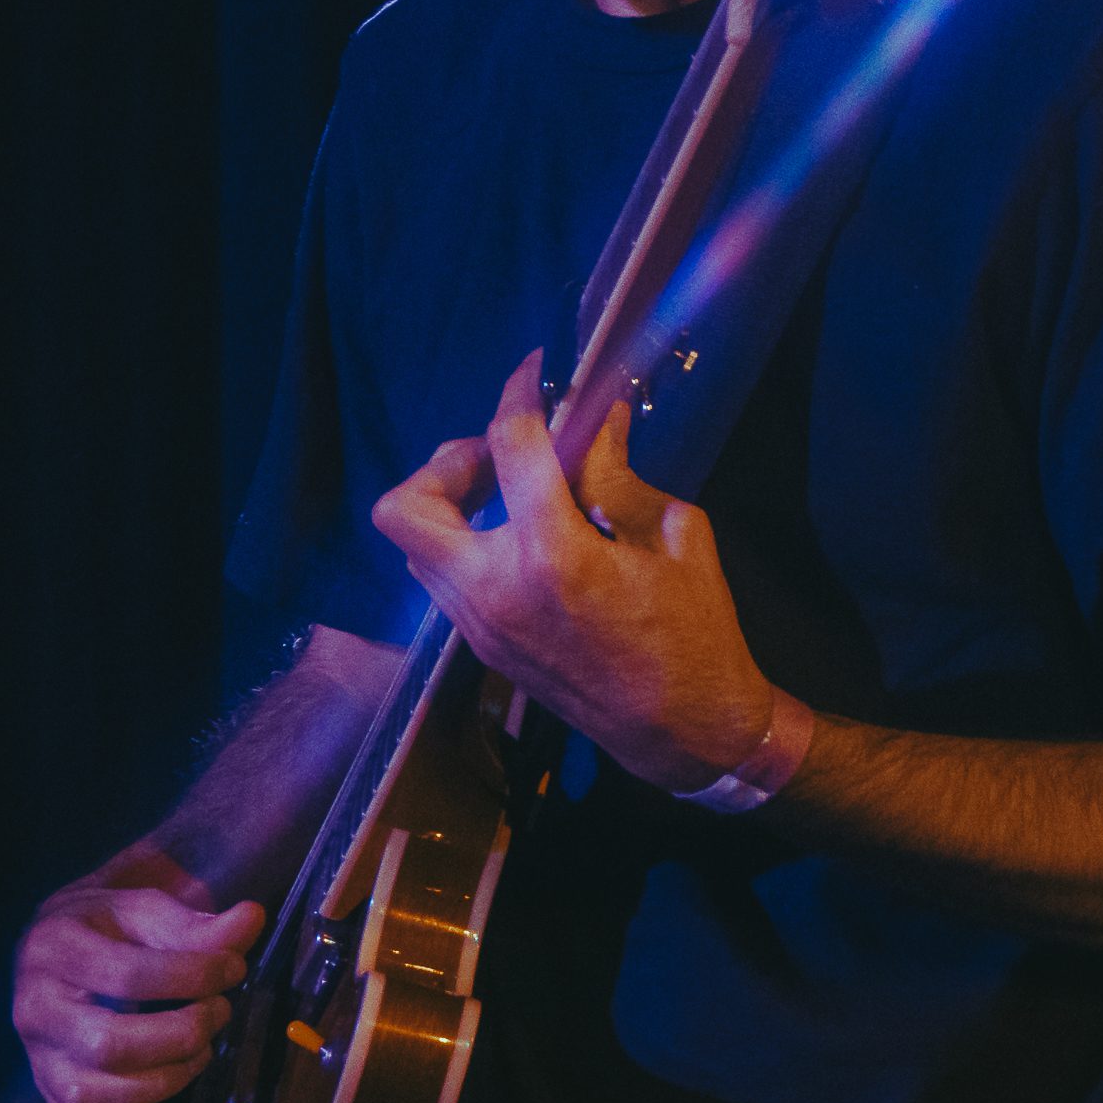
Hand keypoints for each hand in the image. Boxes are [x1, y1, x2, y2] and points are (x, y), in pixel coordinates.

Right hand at [13, 854, 263, 1102]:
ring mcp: (41, 1064)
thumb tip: (250, 921)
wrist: (60, 936)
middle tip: (219, 1012)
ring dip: (161, 1083)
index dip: (193, 975)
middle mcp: (36, 1011)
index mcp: (55, 949)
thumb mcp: (144, 904)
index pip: (130, 975)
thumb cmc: (106, 920)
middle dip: (181, 1034)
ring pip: (90, 1098)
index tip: (233, 969)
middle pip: (108, 1045)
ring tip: (201, 1052)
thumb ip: (194, 921)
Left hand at [371, 352, 774, 792]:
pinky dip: (462, 543)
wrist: (685, 732)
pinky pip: (440, 578)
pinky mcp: (482, 646)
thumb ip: (616, 472)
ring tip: (506, 492)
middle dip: (446, 462)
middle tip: (498, 455)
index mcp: (553, 554)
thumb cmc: (695, 631)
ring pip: (414, 544)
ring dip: (447, 505)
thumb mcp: (671, 533)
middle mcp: (496, 589)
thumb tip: (593, 417)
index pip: (510, 444)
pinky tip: (515, 536)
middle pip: (407, 506)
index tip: (535, 371)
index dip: (521, 392)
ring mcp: (479, 624)